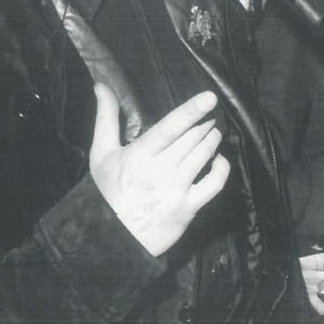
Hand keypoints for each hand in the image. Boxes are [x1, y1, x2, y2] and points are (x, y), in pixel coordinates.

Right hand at [89, 85, 229, 256]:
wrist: (112, 238)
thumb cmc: (106, 192)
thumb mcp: (101, 153)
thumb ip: (106, 117)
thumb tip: (101, 86)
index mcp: (140, 156)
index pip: (170, 128)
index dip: (191, 111)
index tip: (209, 97)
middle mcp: (161, 171)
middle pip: (192, 138)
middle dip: (205, 122)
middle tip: (210, 113)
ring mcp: (177, 190)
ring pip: (204, 156)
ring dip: (213, 139)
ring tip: (213, 131)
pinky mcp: (189, 207)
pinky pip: (214, 184)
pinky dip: (222, 168)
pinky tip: (219, 159)